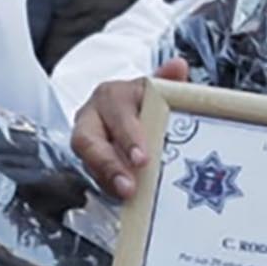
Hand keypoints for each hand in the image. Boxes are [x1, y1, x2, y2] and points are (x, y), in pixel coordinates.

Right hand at [71, 58, 189, 198]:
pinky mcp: (89, 161)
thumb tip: (179, 66)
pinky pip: (93, 175)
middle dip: (109, 164)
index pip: (115, 111)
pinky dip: (108, 187)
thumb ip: (167, 80)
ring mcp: (86, 139)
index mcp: (112, 95)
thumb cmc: (143, 102)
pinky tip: (125, 199)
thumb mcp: (156, 90)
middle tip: (129, 186)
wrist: (128, 113)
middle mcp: (93, 115)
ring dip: (106, 179)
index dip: (127, 136)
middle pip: (89, 140)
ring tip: (126, 194)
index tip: (142, 158)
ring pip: (87, 160)